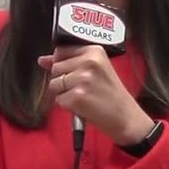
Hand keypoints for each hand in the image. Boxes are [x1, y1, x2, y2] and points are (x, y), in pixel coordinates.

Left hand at [38, 45, 153, 145]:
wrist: (125, 117)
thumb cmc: (111, 94)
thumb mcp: (95, 70)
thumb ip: (68, 61)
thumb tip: (42, 60)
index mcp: (94, 51)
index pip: (61, 51)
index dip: (63, 64)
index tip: (74, 73)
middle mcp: (88, 62)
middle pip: (55, 68)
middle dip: (64, 80)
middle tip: (84, 88)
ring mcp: (82, 80)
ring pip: (54, 84)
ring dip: (64, 93)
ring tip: (84, 96)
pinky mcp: (77, 97)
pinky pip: (58, 100)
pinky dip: (67, 105)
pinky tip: (83, 105)